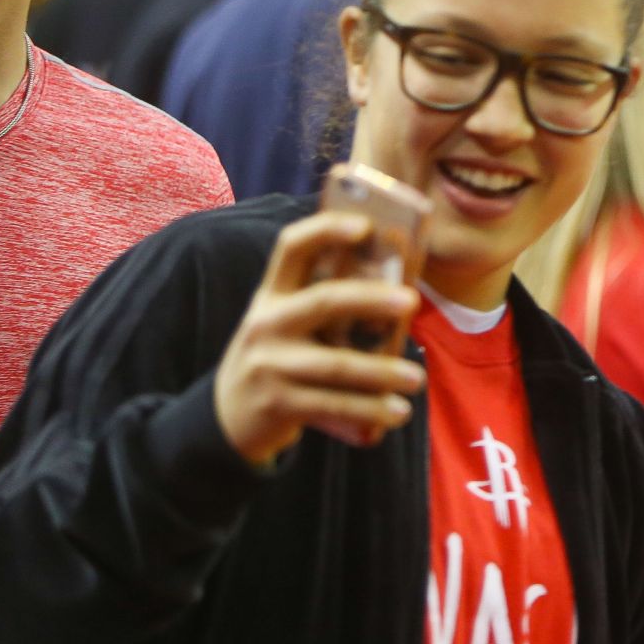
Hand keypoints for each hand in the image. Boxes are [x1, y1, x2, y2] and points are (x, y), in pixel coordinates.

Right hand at [213, 211, 426, 466]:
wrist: (227, 419)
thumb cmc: (279, 359)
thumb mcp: (286, 324)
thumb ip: (325, 306)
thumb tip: (399, 290)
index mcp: (272, 295)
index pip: (292, 247)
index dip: (327, 230)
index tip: (366, 224)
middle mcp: (266, 324)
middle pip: (324, 302)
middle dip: (371, 299)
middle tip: (411, 301)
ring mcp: (268, 365)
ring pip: (336, 365)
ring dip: (382, 372)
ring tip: (416, 378)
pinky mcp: (276, 404)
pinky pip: (332, 405)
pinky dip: (369, 409)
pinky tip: (397, 411)